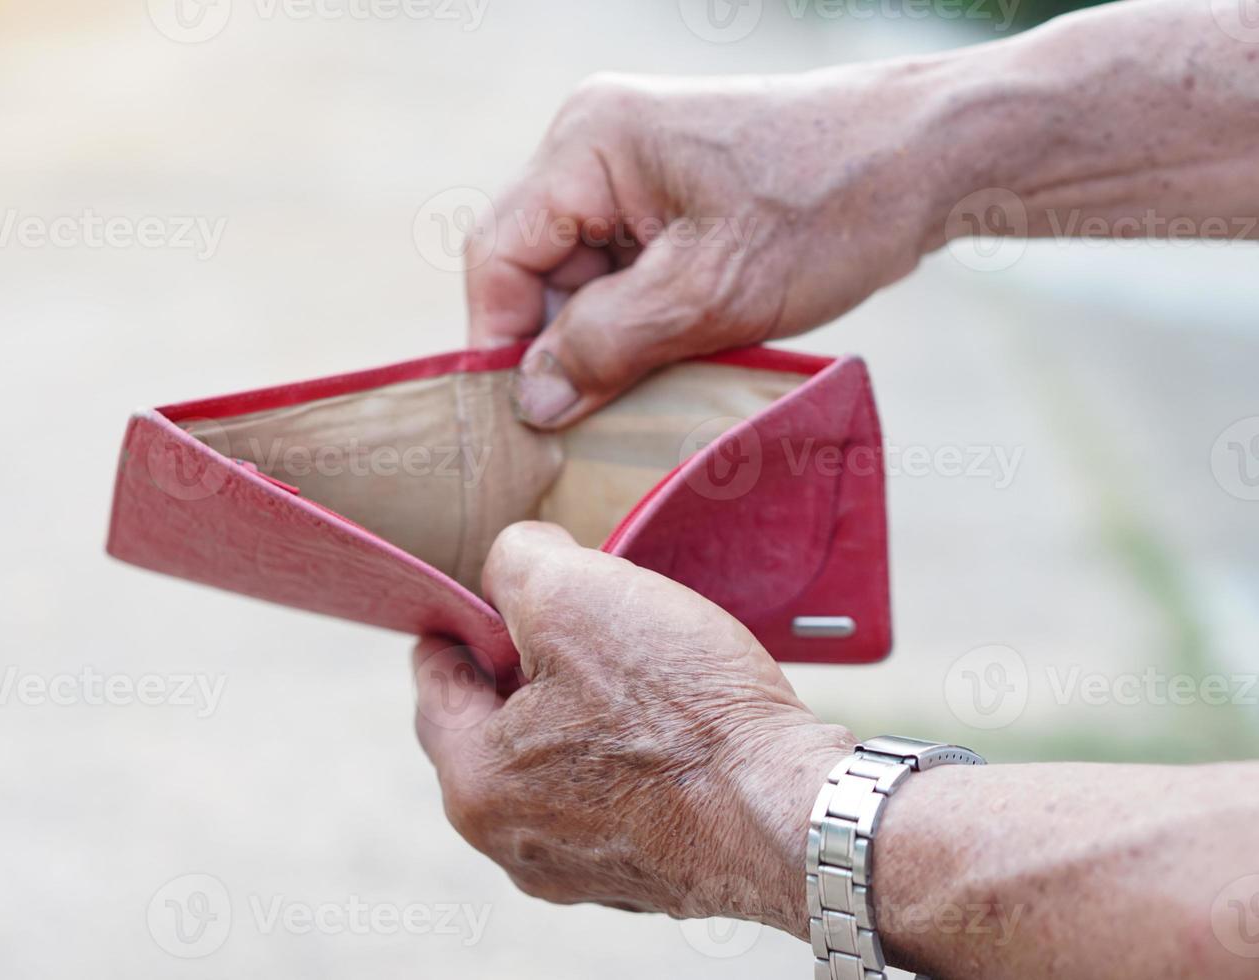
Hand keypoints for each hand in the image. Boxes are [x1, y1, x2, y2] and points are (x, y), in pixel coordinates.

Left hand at [411, 521, 853, 931]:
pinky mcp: (650, 875)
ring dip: (576, 711)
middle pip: (492, 730)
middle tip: (562, 616)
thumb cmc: (680, 710)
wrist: (794, 814)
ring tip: (625, 661)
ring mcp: (584, 869)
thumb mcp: (572, 593)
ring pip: (554, 765)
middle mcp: (515, 844)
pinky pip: (614, 797)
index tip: (476, 594)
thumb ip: (515, 563)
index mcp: (475, 784)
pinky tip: (669, 720)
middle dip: (519, 668)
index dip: (456, 622)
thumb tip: (511, 564)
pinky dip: (626, 756)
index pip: (435, 683)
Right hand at [467, 68, 948, 427]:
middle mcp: (596, 144)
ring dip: (611, 338)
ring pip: (583, 278)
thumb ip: (608, 345)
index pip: (499, 255)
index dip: (503, 344)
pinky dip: (645, 319)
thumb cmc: (829, 206)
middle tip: (602, 416)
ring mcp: (634, 167)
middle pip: (537, 268)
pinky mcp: (670, 193)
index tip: (531, 420)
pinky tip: (683, 352)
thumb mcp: (710, 292)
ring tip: (660, 381)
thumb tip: (533, 400)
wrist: (931, 157)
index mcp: (588, 143)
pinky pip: (626, 270)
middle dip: (566, 344)